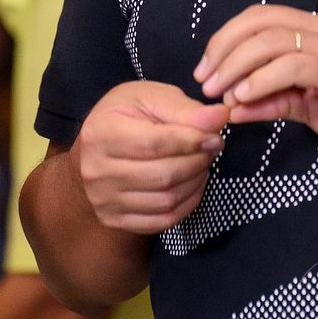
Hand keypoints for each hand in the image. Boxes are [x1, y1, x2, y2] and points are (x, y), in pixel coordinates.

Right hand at [71, 80, 228, 234]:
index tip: (215, 136)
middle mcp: (96, 170)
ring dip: (196, 182)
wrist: (96, 146)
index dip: (191, 141)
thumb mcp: (152, 97)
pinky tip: (193, 184)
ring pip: (165, 200)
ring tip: (203, 163)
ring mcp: (103, 199)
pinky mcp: (113, 219)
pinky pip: (162, 221)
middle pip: (162, 175)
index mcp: (102, 132)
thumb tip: (220, 117)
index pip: (155, 143)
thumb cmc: (127, 114)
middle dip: (197, 162)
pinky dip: (187, 204)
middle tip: (213, 148)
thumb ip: (186, 109)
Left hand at [193, 4, 317, 164]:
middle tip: (204, 79)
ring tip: (218, 91)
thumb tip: (233, 104)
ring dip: (236, 64)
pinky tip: (245, 96)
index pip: (262, 18)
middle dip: (223, 47)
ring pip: (270, 39)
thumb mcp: (314, 108)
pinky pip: (291, 65)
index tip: (208, 68)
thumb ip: (275, 101)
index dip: (228, 38)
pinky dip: (262, 79)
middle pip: (259, 21)